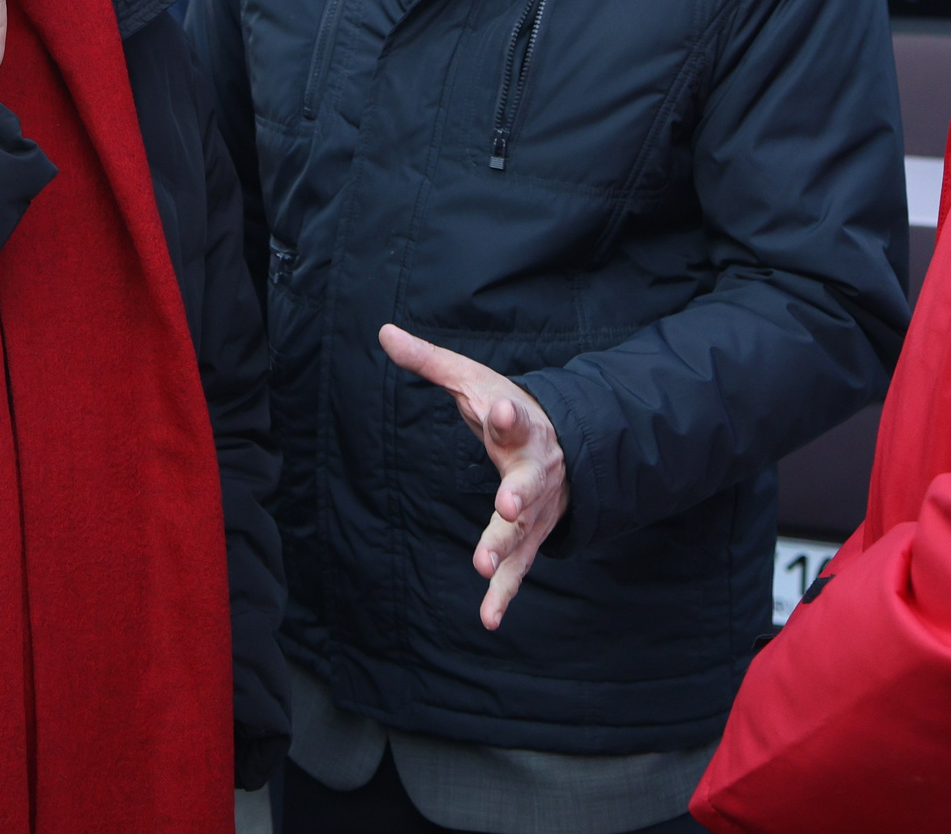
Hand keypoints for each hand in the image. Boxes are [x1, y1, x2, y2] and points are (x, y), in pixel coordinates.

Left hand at [380, 323, 568, 630]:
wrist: (567, 443)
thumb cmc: (509, 409)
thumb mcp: (473, 380)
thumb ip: (429, 361)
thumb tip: (383, 331)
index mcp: (521, 425)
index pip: (513, 417)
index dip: (507, 415)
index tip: (502, 410)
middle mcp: (536, 468)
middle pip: (529, 482)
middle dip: (518, 494)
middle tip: (506, 506)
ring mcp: (537, 506)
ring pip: (524, 530)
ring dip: (505, 548)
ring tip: (484, 568)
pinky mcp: (532, 535)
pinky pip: (520, 568)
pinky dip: (505, 594)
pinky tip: (488, 619)